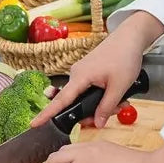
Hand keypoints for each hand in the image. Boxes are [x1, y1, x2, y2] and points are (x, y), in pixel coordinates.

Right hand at [31, 31, 145, 129]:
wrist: (129, 38)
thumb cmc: (124, 58)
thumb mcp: (119, 87)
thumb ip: (106, 107)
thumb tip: (97, 124)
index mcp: (80, 77)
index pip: (60, 100)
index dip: (46, 114)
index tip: (33, 124)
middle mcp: (76, 74)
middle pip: (75, 103)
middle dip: (93, 112)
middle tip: (115, 111)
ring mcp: (81, 72)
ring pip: (85, 97)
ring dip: (101, 104)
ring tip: (120, 102)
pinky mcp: (88, 71)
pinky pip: (88, 89)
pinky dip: (100, 95)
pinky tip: (116, 95)